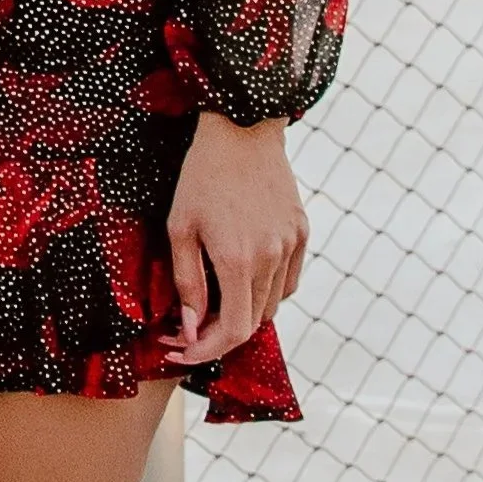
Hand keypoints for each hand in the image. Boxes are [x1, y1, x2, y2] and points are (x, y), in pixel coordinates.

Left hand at [164, 115, 307, 365]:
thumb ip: (188, 281)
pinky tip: (242, 279)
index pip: (233, 330)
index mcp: (238, 260)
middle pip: (254, 322)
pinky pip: (288, 280)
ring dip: (244, 313)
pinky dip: (267, 291)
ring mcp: (292, 246)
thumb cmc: (200, 176)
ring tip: (211, 304)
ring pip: (273, 303)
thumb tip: (192, 328)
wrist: (241, 130)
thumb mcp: (180, 226)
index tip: (182, 351)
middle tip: (187, 331)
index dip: (207, 349)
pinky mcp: (302, 234)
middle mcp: (272, 259)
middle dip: (220, 335)